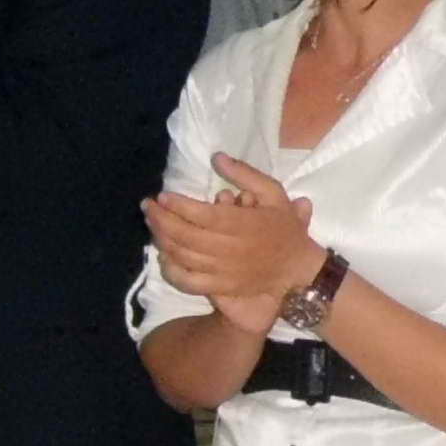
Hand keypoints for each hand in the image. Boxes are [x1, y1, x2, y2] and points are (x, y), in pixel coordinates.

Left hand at [144, 152, 326, 328]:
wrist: (297, 269)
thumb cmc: (284, 229)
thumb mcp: (274, 193)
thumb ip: (245, 174)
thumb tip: (216, 157)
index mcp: (240, 224)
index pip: (199, 215)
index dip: (176, 205)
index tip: (162, 196)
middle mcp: (227, 249)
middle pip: (184, 235)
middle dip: (160, 220)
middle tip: (148, 207)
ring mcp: (221, 271)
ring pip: (182, 257)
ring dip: (161, 240)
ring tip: (152, 224)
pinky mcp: (219, 287)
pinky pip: (187, 281)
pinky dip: (171, 270)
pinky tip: (163, 256)